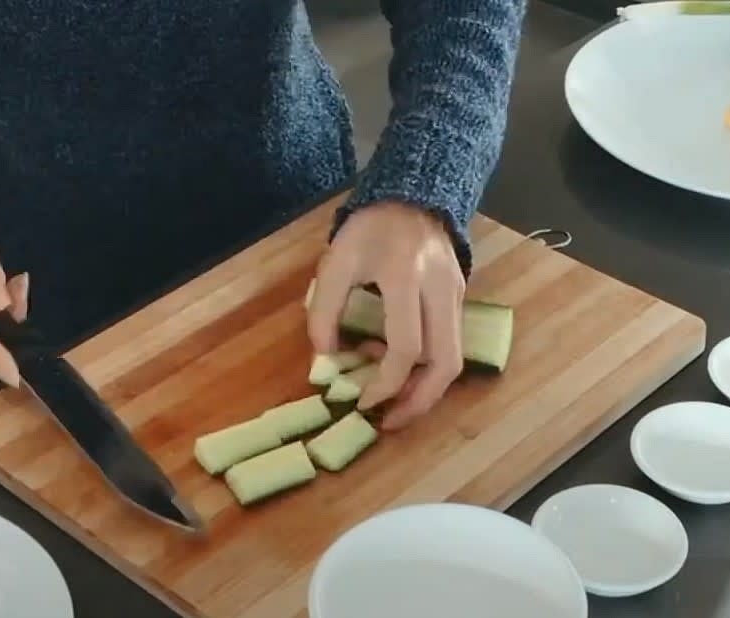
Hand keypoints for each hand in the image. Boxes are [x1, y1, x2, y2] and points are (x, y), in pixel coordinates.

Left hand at [307, 201, 465, 429]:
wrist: (410, 195)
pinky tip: (400, 370)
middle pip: (446, 363)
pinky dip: (428, 367)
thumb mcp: (335, 263)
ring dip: (427, 390)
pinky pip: (451, 343)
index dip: (386, 383)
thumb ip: (324, 311)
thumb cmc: (367, 229)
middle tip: (389, 422)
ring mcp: (457, 294)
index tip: (362, 401)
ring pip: (455, 359)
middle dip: (418, 401)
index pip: (407, 347)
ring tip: (396, 406)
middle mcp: (440, 289)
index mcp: (405, 276)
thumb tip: (325, 361)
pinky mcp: (461, 297)